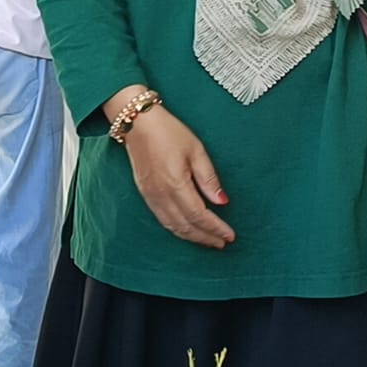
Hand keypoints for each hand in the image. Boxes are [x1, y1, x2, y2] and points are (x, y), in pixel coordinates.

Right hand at [110, 87, 234, 248]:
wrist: (136, 123)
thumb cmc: (167, 132)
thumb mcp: (196, 150)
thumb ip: (208, 178)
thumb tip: (221, 201)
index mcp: (176, 184)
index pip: (199, 215)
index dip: (215, 228)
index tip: (230, 235)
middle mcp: (161, 195)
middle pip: (185, 226)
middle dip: (205, 237)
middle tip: (222, 243)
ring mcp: (151, 196)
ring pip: (172, 226)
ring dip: (191, 237)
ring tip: (208, 241)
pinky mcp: (145, 194)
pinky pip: (162, 219)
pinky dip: (177, 229)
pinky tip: (187, 230)